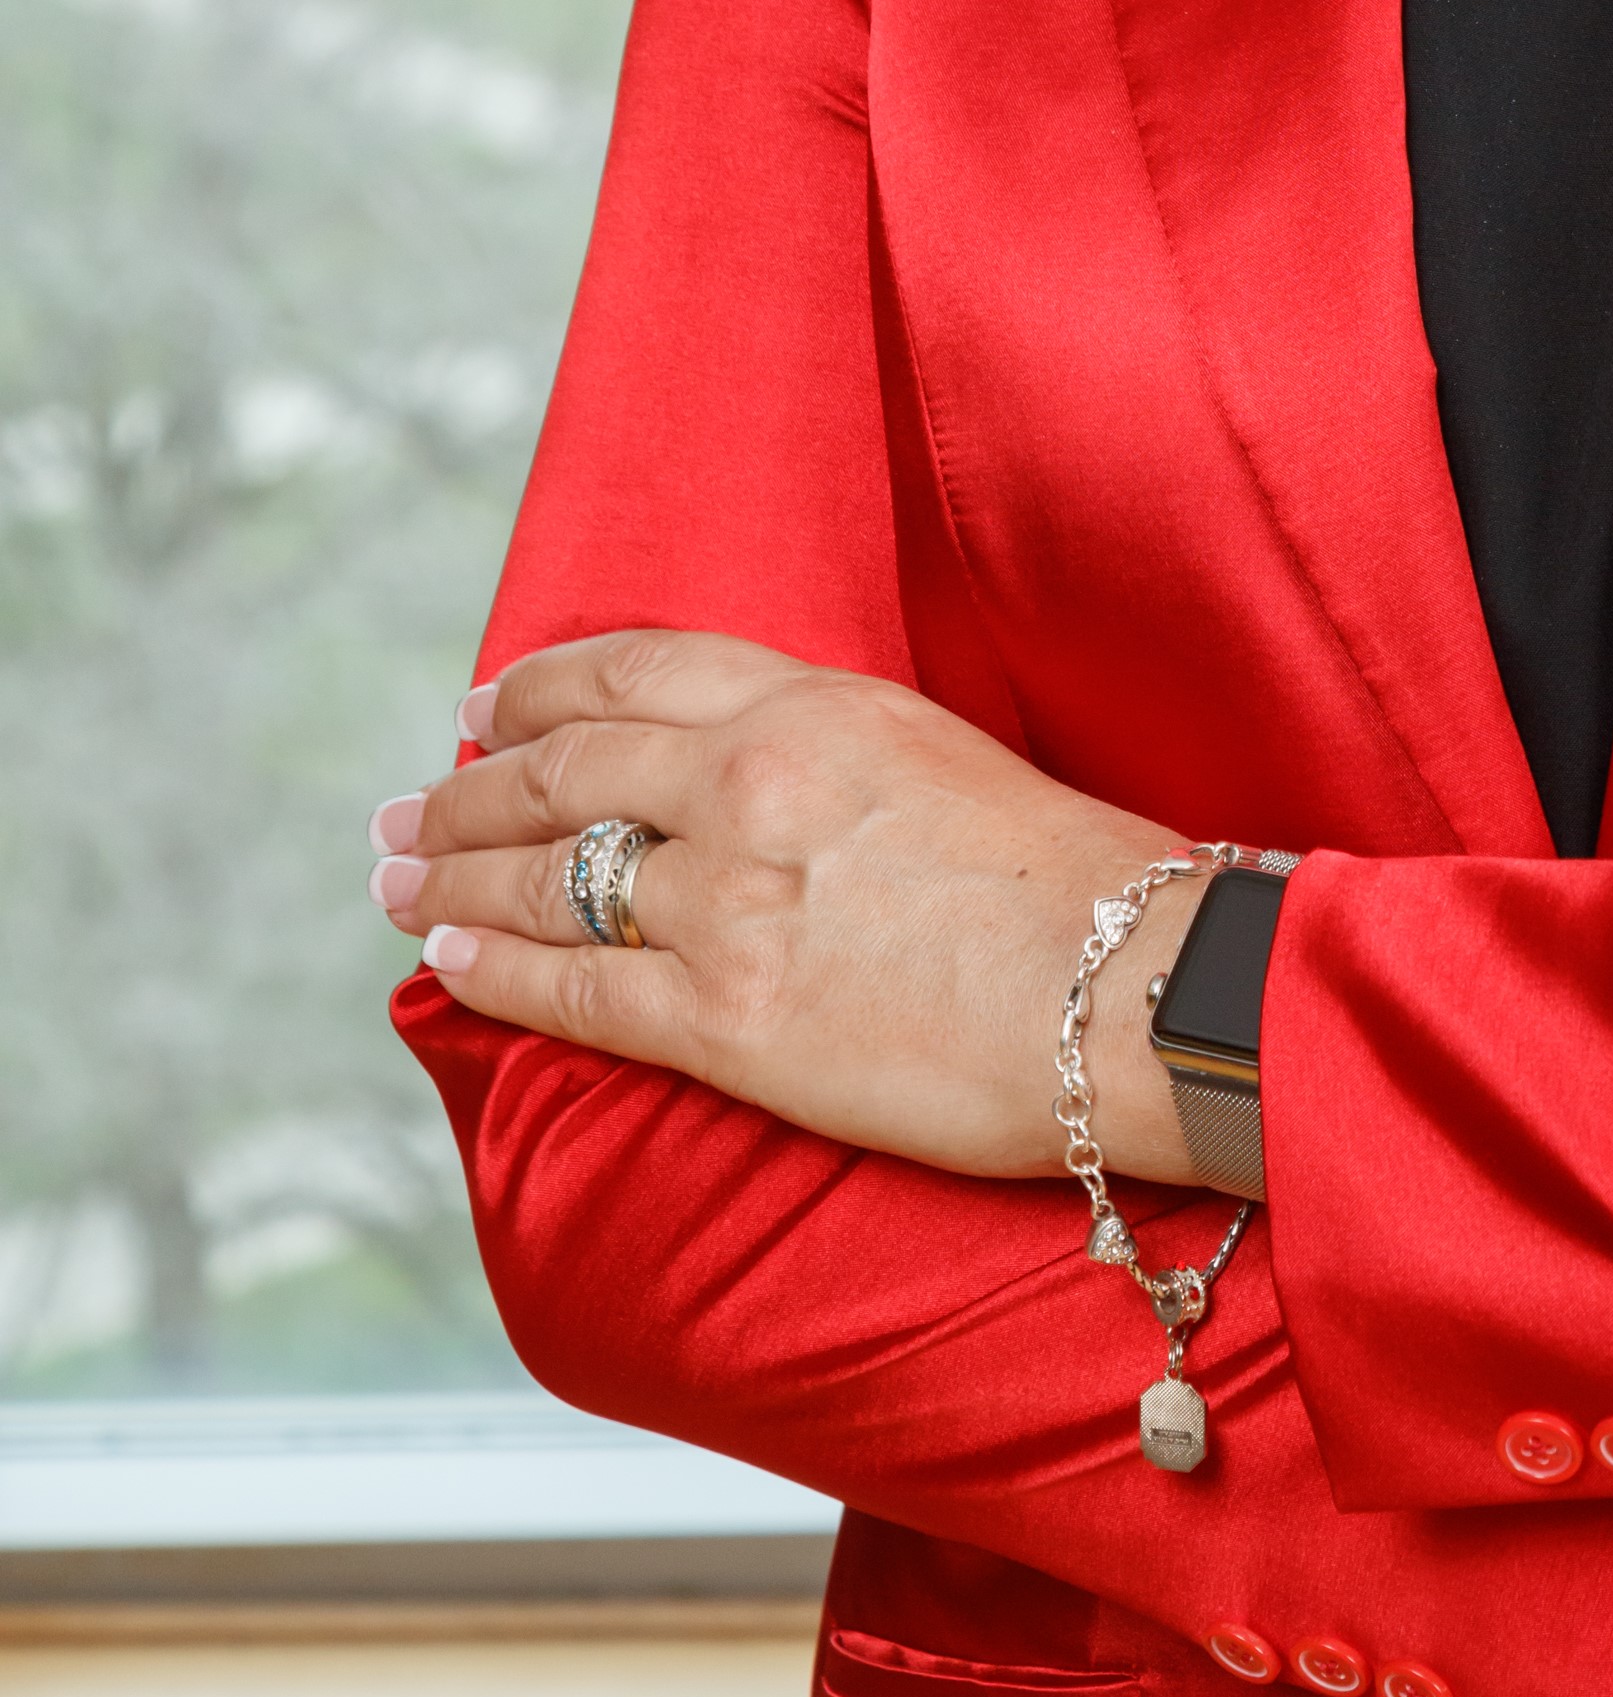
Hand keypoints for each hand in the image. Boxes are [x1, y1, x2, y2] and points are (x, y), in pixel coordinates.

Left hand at [368, 631, 1212, 1184]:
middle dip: (465, 791)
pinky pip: (571, 990)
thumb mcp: (944, 754)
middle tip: (405, 808)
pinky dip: (492, 972)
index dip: (541, 689)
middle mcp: (752, 785)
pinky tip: (446, 962)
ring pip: (544, 880)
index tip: (488, 706)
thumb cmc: (1081, 879)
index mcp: (816, 705)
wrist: (1134, 986)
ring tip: (394, 882)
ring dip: (449, 879)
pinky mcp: (727, 1021)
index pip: (634, 674)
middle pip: (563, 772)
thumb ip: (836, 753)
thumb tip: (760, 780)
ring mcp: (730, 903)